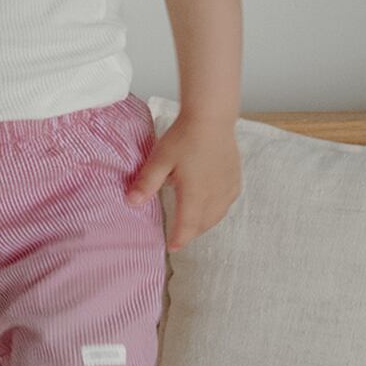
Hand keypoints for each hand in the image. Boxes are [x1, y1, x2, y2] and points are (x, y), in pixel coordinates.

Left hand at [125, 113, 241, 251]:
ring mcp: (227, 187)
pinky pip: (227, 203)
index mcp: (195, 195)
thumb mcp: (160, 159)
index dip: (179, 239)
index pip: (187, 226)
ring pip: (217, 215)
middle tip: (179, 235)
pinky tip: (211, 204)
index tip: (172, 247)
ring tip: (193, 224)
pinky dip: (217, 210)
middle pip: (203, 224)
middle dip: (191, 233)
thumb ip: (146, 183)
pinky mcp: (234, 178)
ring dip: (205, 223)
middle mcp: (214, 195)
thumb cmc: (184, 136)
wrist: (211, 117)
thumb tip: (131, 203)